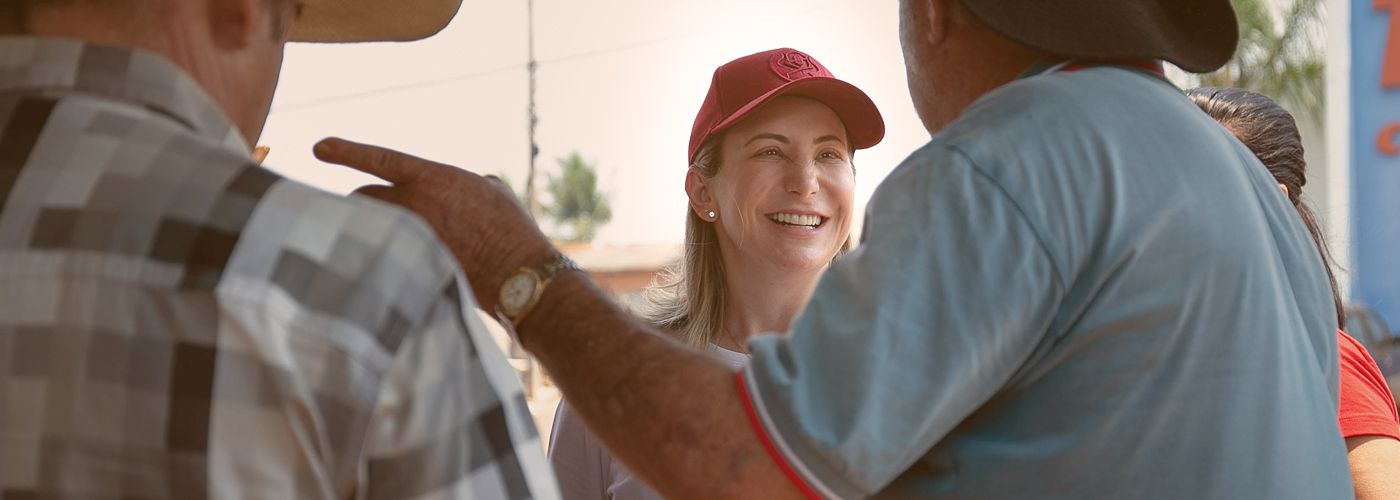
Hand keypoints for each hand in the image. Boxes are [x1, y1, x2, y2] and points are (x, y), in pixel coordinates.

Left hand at [313, 137, 557, 313]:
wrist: (517, 273)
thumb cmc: (511, 230)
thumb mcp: (490, 191)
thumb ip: (461, 183)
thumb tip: (457, 189)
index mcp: (433, 177)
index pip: (379, 159)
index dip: (346, 151)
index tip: (319, 147)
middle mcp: (414, 203)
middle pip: (364, 197)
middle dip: (363, 203)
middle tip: (366, 214)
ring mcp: (408, 236)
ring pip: (369, 228)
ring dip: (368, 230)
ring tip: (374, 240)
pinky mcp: (407, 264)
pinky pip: (382, 257)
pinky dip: (383, 259)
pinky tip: (387, 269)